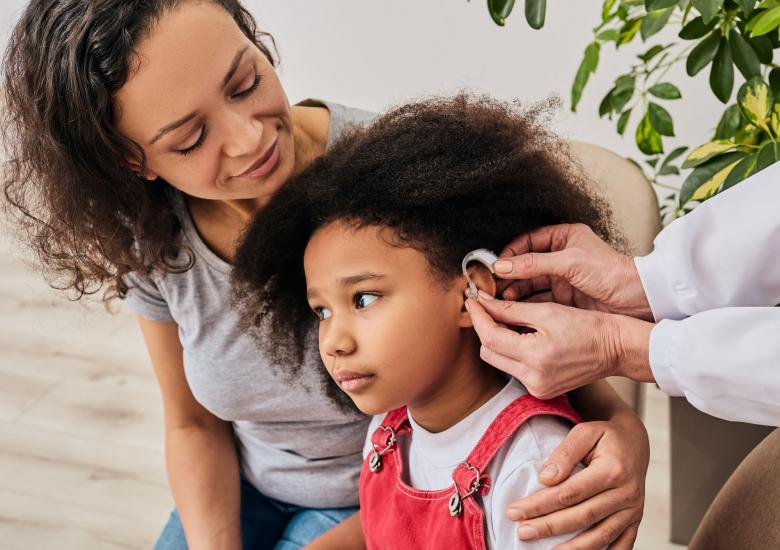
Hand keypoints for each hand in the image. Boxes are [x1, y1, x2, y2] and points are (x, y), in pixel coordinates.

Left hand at [466, 294, 653, 398]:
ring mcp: (537, 388)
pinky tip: (519, 336)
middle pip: (489, 352)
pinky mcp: (541, 391)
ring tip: (504, 319)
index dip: (478, 316)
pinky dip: (511, 352)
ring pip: (498, 362)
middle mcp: (533, 379)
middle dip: (485, 328)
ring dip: (497, 340)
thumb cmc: (588, 326)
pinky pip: (514, 370)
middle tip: (487, 307)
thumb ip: (510, 310)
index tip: (473, 300)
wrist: (616, 349)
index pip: (490, 337)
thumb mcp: (547, 311)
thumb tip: (483, 302)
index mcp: (535, 357)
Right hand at [495, 224, 653, 321]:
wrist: (637, 299)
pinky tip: (515, 309)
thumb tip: (501, 265)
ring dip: (515, 291)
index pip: (528, 241)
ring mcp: (563, 278)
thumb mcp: (568, 263)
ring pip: (531, 284)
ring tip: (502, 300)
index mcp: (564, 238)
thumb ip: (533, 264)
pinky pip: (540, 299)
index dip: (510, 253)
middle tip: (493, 287)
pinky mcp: (566, 299)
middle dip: (509, 275)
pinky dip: (526, 304)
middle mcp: (561, 257)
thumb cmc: (610, 272)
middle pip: (526, 264)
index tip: (495, 266)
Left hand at [508, 413, 648, 549]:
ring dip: (572, 549)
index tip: (514, 511)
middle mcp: (626, 494)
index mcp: (612, 470)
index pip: (569, 493)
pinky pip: (621, 545)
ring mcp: (633, 510)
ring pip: (601, 536)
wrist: (635, 442)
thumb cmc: (605, 436)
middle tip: (522, 533)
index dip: (540, 504)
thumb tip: (546, 479)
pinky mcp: (635, 520)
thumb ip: (565, 453)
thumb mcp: (585, 432)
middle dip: (549, 527)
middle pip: (582, 516)